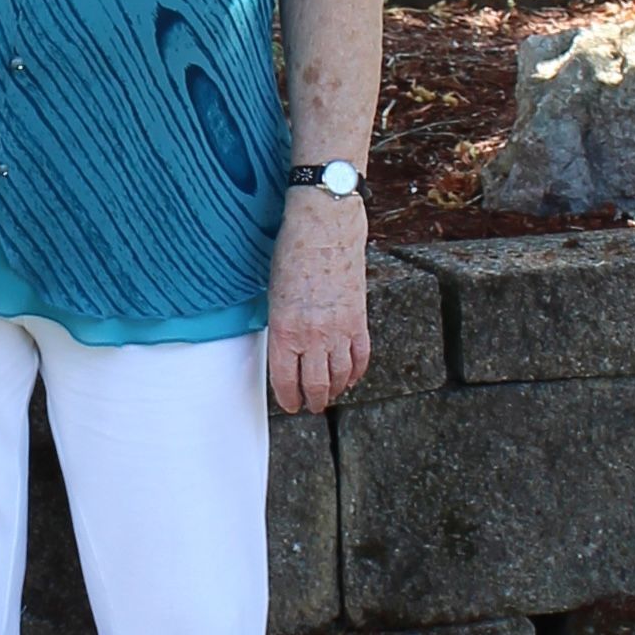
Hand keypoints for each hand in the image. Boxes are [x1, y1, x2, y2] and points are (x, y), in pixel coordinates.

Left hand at [267, 193, 369, 413]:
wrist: (325, 228)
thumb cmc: (293, 252)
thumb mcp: (273, 293)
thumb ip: (280, 325)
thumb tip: (285, 347)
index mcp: (284, 330)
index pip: (285, 380)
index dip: (288, 398)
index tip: (290, 404)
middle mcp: (312, 336)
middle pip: (315, 385)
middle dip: (313, 401)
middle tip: (311, 406)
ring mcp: (339, 330)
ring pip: (339, 376)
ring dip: (334, 391)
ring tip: (330, 395)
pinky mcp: (359, 320)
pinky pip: (361, 356)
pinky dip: (356, 372)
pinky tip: (351, 376)